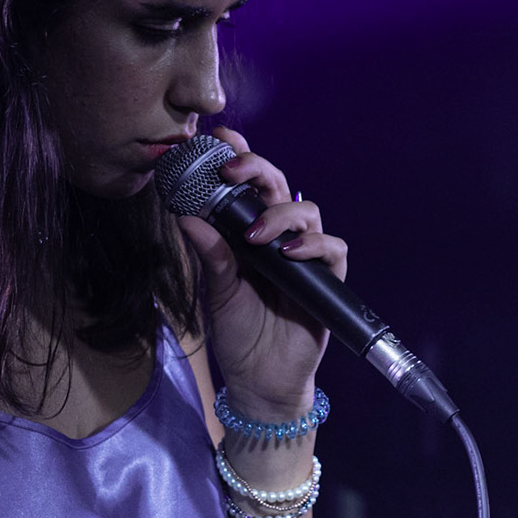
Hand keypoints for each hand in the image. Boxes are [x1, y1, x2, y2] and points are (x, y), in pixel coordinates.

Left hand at [175, 126, 347, 416]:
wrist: (260, 380)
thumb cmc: (238, 333)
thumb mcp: (216, 292)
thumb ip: (209, 254)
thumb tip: (186, 215)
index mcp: (247, 232)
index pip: (246, 186)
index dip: (238, 157)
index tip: (219, 137)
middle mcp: (277, 237)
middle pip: (278, 186)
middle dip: (257, 170)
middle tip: (232, 173)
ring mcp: (304, 256)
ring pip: (306, 211)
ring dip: (281, 214)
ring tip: (256, 235)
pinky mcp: (326, 279)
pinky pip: (331, 249)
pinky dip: (313, 246)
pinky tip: (290, 254)